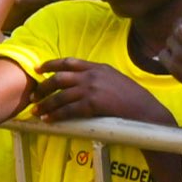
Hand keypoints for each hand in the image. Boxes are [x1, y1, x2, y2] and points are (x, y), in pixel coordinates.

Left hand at [30, 58, 167, 127]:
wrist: (148, 112)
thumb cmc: (135, 99)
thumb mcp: (116, 79)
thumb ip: (98, 77)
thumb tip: (81, 80)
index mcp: (98, 67)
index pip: (68, 62)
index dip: (50, 64)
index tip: (37, 69)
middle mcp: (92, 75)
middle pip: (59, 78)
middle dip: (43, 87)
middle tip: (33, 96)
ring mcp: (92, 89)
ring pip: (60, 96)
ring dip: (46, 104)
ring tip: (35, 111)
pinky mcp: (93, 104)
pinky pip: (68, 110)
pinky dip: (56, 115)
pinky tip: (48, 119)